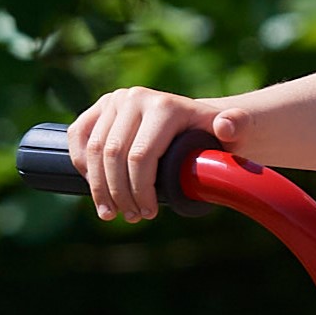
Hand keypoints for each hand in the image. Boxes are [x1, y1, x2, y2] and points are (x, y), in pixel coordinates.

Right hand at [70, 87, 232, 220]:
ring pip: (92, 151)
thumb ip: (237, 126)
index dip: (140, 190)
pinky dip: (81, 167)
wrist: (196, 121)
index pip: (140, 156)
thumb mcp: (232, 133)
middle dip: (120, 194)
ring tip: (112, 212)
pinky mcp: (99, 108)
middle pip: (113, 156)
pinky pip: (77, 138)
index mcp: (164, 107)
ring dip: (99, 188)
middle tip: (133, 217)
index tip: (149, 213)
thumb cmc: (213, 136)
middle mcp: (135, 98)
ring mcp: (114, 101)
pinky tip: (93, 189)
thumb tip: (226, 127)